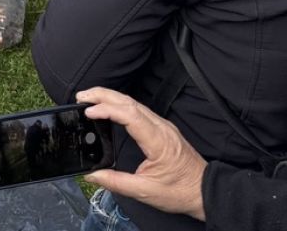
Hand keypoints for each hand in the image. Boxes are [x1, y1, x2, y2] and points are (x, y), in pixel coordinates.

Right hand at [78, 87, 207, 221]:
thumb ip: (116, 182)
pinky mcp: (162, 129)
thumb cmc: (181, 192)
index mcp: (158, 141)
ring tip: (89, 99)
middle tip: (80, 97)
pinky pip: (138, 109)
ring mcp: (163, 126)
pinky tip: (108, 108)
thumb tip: (91, 175)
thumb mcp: (146, 192)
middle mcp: (161, 127)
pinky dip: (119, 104)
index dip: (107, 109)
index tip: (88, 112)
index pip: (130, 115)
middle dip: (103, 95)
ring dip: (109, 97)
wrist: (206, 192)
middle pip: (129, 101)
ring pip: (133, 102)